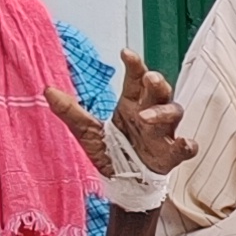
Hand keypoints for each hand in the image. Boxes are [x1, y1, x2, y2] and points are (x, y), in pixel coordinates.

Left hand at [43, 51, 194, 177]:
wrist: (122, 183)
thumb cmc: (110, 151)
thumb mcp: (86, 130)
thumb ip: (69, 111)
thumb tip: (47, 90)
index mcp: (131, 104)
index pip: (136, 78)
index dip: (134, 64)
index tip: (126, 53)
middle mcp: (150, 113)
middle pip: (160, 90)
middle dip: (157, 82)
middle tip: (149, 77)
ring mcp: (163, 133)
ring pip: (174, 112)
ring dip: (163, 111)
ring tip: (147, 116)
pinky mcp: (171, 155)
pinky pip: (186, 148)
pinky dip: (188, 145)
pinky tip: (185, 143)